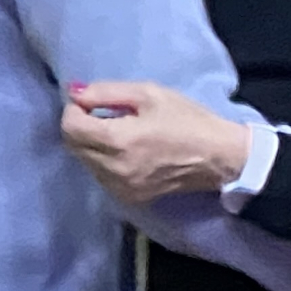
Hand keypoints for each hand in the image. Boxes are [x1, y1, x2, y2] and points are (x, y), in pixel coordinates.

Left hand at [60, 80, 253, 206]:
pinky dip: (102, 160)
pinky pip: (99, 175)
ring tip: (117, 131)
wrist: (220, 157)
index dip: (74, 110)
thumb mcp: (148, 94)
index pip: (70, 127)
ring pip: (84, 161)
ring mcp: (120, 188)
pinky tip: (124, 150)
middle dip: (79, 126)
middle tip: (102, 114)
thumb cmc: (187, 120)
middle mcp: (114, 169)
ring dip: (90, 144)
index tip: (90, 102)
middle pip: (72, 145)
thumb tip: (73, 93)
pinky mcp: (128, 198)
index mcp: (119, 141)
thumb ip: (105, 92)